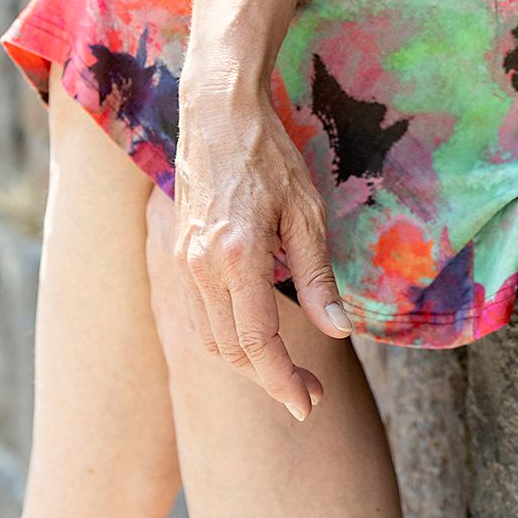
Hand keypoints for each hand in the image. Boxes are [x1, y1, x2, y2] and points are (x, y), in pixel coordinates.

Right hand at [173, 63, 350, 419]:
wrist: (218, 112)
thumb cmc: (269, 154)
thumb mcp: (307, 211)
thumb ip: (318, 275)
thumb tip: (339, 330)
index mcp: (237, 258)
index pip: (257, 344)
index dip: (283, 382)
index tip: (308, 405)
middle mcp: (201, 267)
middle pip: (230, 352)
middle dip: (269, 380)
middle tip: (310, 391)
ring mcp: (183, 261)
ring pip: (209, 339)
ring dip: (246, 364)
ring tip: (287, 369)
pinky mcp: (178, 253)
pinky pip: (197, 315)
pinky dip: (225, 338)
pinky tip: (253, 336)